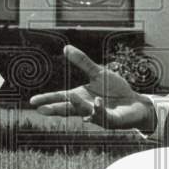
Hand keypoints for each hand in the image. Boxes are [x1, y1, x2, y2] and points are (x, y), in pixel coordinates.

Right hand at [29, 45, 155, 130]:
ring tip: (71, 96)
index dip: (47, 99)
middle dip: (55, 109)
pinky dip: (98, 109)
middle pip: (68, 109)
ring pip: (85, 111)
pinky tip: (97, 101)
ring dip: (78, 105)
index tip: (33, 102)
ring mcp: (97, 116)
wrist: (134, 102)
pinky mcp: (110, 120)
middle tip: (42, 110)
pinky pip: (102, 115)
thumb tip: (66, 47)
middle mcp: (86, 108)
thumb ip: (83, 62)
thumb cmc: (115, 90)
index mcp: (80, 97)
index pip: (60, 98)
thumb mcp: (98, 73)